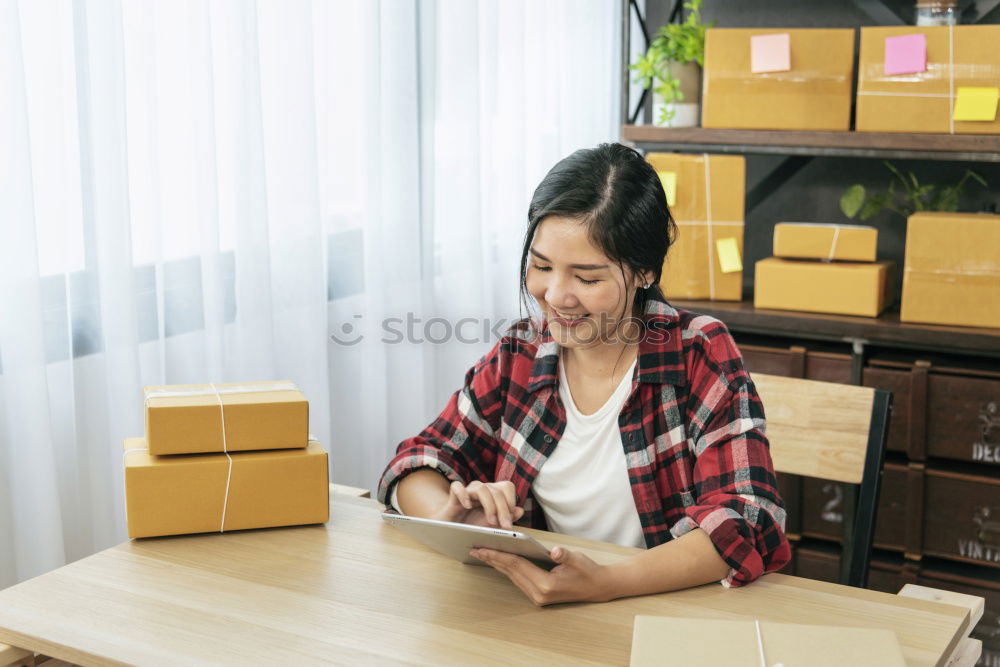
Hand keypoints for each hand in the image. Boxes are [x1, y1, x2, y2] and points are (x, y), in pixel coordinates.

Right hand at [430, 480, 524, 528]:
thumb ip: (506, 517)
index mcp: (493, 493)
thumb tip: (520, 510)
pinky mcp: (453, 495)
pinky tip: (467, 506)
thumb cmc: (472, 525)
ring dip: (489, 505)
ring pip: (481, 488)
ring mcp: (468, 491)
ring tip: (491, 521)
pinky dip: (463, 495)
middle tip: (505, 526)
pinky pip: (457, 486)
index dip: (511, 502)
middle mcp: (482, 489)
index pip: (507, 487)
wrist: (451, 528)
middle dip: (503, 509)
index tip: (510, 521)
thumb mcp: (492, 525)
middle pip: (496, 491)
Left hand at [470, 545, 613, 605]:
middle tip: (474, 548)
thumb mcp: (578, 560)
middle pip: (510, 572)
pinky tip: (498, 560)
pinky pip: (517, 579)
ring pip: (511, 576)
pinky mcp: (538, 595)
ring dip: (496, 564)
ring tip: (482, 553)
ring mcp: (537, 596)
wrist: (598, 587)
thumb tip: (554, 550)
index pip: (516, 566)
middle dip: (492, 559)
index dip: (499, 555)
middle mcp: (538, 593)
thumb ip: (564, 555)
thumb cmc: (588, 571)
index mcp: (546, 585)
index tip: (483, 548)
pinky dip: (506, 568)